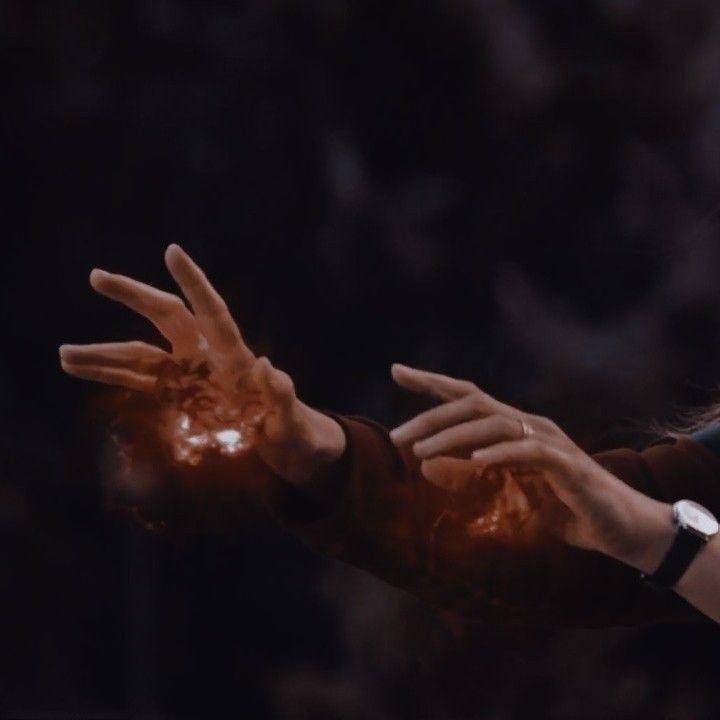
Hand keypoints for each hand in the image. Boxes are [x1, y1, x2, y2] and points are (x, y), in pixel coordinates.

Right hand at [59, 245, 344, 484]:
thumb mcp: (292, 420)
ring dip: (102, 353)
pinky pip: (136, 383)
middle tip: (96, 277)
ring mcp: (186, 375)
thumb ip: (281, 396)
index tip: (172, 251)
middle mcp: (206, 357)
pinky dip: (107, 377)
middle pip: (166, 317)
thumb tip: (266, 363)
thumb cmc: (293, 431)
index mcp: (236, 356)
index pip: (213, 311)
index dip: (195, 282)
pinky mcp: (174, 397)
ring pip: (139, 355)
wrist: (283, 449)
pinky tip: (77, 370)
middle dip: (133, 296)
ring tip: (63, 355)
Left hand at [389, 363, 673, 571]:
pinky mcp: (567, 464)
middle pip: (473, 405)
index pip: (467, 396)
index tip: (396, 370)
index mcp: (512, 428)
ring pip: (495, 423)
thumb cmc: (562, 507)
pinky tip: (475, 461)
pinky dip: (500, 453)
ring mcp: (550, 440)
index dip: (432, 382)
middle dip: (430, 418)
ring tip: (420, 453)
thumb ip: (467, 478)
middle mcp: (529, 424)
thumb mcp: (505, 494)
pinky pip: (529, 451)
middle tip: (395, 438)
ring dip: (453, 437)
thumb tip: (425, 466)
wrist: (620, 529)